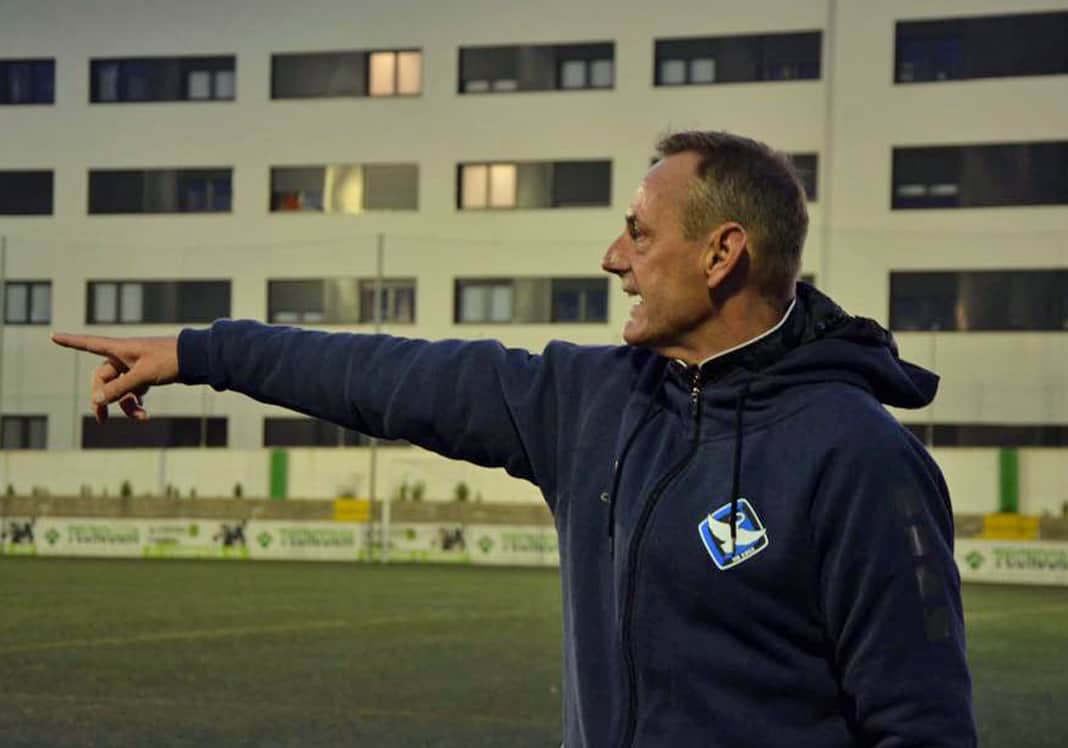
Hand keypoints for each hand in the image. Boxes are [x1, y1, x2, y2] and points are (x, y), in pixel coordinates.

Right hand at [51, 333, 179, 422]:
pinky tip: (144, 411)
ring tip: (141, 417)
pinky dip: (135, 401)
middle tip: (102, 419)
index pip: (89, 344)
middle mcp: (124, 356)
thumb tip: (96, 400)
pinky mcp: (145, 374)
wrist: (197, 359)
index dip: (70, 341)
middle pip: (102, 378)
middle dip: (103, 398)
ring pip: (119, 388)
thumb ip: (119, 388)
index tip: (52, 335)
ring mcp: (134, 366)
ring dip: (125, 404)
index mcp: (120, 349)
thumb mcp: (143, 376)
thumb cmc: (170, 360)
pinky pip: (132, 390)